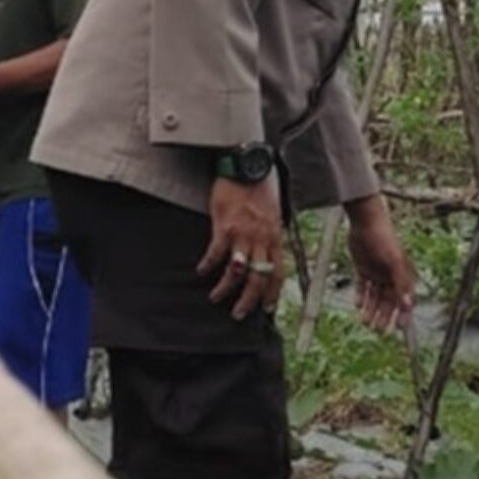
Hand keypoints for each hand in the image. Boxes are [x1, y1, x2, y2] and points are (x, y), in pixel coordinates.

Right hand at [197, 175, 283, 319]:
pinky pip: (217, 252)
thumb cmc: (260, 185)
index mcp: (275, 236)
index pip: (277, 273)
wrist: (247, 164)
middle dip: (249, 301)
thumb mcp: (273, 211)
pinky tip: (202, 271)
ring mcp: (244, 233)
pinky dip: (209, 264)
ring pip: (238, 271)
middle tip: (239, 314)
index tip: (267, 309)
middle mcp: (262, 238)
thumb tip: (268, 247)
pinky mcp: (225, 225)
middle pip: (258, 279)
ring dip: (226, 289)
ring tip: (216, 298)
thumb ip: (270, 231)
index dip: (272, 294)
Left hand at [346, 194, 414, 333]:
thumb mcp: (395, 262)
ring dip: (370, 310)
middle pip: (387, 302)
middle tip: (377, 331)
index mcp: (402, 276)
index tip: (397, 329)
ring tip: (364, 322)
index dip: (401, 315)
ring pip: (374, 297)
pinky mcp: (362, 268)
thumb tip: (409, 306)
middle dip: (383, 316)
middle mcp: (389, 276)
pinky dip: (360, 296)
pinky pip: (362, 287)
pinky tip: (357, 306)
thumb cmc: (385, 239)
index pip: (403, 300)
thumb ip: (401, 284)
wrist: (366, 221)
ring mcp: (376, 273)